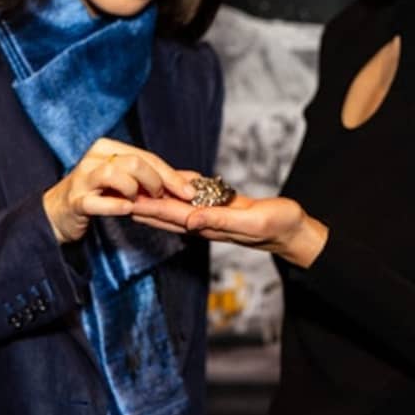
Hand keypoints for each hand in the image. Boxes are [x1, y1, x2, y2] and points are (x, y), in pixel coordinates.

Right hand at [42, 137, 194, 243]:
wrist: (58, 214)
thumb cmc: (98, 195)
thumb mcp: (128, 183)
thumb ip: (157, 179)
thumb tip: (193, 181)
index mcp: (108, 148)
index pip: (147, 156)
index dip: (171, 175)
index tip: (189, 191)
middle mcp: (94, 158)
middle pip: (135, 162)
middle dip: (156, 181)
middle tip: (161, 198)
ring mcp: (83, 178)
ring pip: (116, 175)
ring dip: (135, 191)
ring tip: (138, 202)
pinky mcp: (75, 201)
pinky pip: (97, 201)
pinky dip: (116, 206)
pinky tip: (127, 209)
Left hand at [133, 191, 328, 267]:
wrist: (295, 230)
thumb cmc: (278, 226)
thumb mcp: (252, 220)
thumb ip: (221, 220)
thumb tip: (190, 221)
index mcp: (212, 225)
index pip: (173, 216)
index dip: (149, 208)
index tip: (126, 201)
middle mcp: (208, 222)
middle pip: (169, 213)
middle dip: (144, 205)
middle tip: (119, 194)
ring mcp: (215, 215)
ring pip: (179, 205)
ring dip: (157, 198)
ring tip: (136, 189)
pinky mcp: (224, 207)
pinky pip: (196, 197)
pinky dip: (180, 189)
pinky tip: (170, 184)